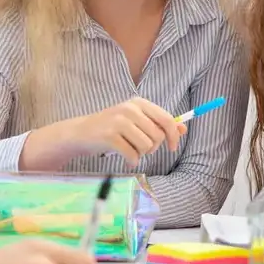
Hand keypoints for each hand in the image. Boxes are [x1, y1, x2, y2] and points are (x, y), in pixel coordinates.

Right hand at [21, 98, 185, 168]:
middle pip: (157, 136)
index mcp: (139, 103)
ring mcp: (119, 122)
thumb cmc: (111, 128)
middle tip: (140, 148)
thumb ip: (158, 124)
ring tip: (129, 150)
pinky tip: (124, 157)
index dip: (173, 136)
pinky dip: (131, 161)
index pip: (166, 119)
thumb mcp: (136, 121)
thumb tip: (183, 129)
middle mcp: (130, 109)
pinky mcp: (110, 136)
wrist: (81, 133)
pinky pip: (133, 155)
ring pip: (146, 146)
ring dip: (140, 154)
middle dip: (153, 147)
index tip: (173, 147)